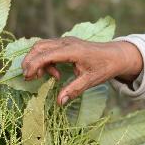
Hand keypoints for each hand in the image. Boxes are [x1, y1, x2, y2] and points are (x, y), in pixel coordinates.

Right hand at [21, 38, 142, 105]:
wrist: (117, 55)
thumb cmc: (105, 67)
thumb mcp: (90, 81)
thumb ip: (74, 90)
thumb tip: (59, 102)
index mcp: (72, 50)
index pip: (46, 54)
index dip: (34, 65)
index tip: (28, 77)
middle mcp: (66, 42)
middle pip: (40, 47)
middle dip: (30, 61)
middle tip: (28, 77)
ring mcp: (66, 41)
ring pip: (43, 46)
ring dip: (37, 60)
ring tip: (40, 77)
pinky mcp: (67, 44)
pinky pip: (49, 48)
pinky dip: (45, 59)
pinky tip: (53, 73)